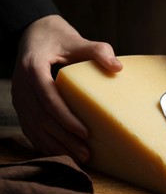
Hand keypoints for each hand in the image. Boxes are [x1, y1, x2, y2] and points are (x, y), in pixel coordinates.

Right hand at [12, 15, 122, 162]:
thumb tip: (118, 68)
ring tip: (79, 158)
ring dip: (56, 145)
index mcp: (33, 67)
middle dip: (64, 138)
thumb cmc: (58, 38)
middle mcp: (21, 85)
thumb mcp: (77, 40)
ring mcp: (19, 97)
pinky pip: (30, 128)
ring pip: (35, 127)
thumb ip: (98, 51)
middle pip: (41, 117)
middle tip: (86, 153)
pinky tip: (62, 153)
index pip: (48, 96)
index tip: (85, 133)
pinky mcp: (22, 104)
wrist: (34, 35)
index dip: (65, 117)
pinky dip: (45, 143)